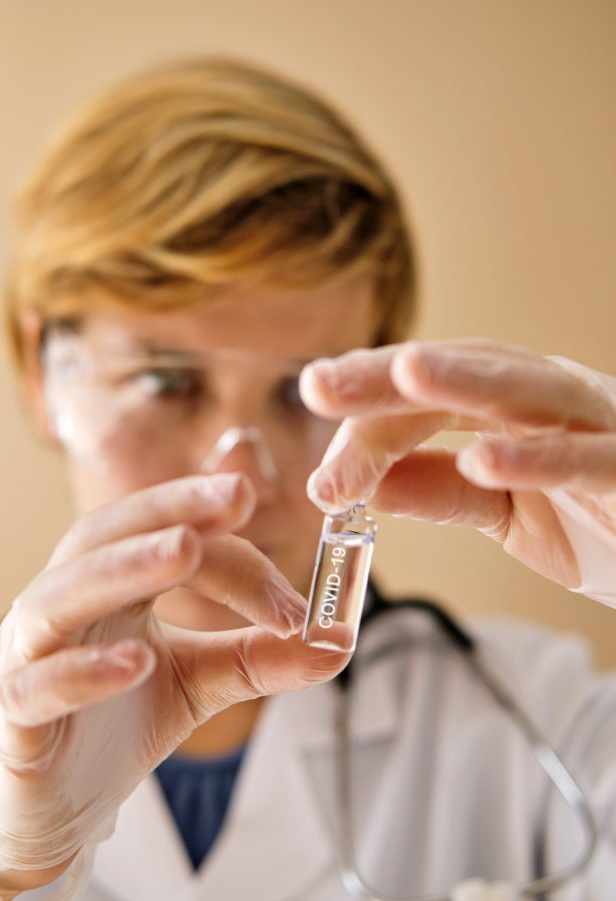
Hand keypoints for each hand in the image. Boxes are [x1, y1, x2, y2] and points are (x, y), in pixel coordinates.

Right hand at [0, 472, 345, 900]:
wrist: (47, 805)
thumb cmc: (114, 723)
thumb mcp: (199, 682)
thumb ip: (258, 658)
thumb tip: (338, 642)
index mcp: (111, 585)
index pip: (170, 541)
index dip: (238, 557)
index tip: (299, 593)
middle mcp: (66, 604)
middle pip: (106, 537)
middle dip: (170, 511)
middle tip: (234, 496)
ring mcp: (29, 655)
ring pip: (62, 597)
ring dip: (123, 568)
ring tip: (183, 550)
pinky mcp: (13, 718)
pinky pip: (38, 685)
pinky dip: (84, 668)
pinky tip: (136, 660)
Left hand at [300, 339, 615, 606]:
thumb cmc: (602, 525)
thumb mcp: (504, 513)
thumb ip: (441, 492)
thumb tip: (364, 485)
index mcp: (514, 409)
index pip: (428, 398)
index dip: (368, 409)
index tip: (313, 417)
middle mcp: (554, 403)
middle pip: (463, 376)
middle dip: (390, 377)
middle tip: (318, 384)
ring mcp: (600, 428)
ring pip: (528, 393)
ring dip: (465, 381)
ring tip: (403, 375)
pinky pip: (586, 460)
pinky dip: (537, 457)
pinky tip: (485, 459)